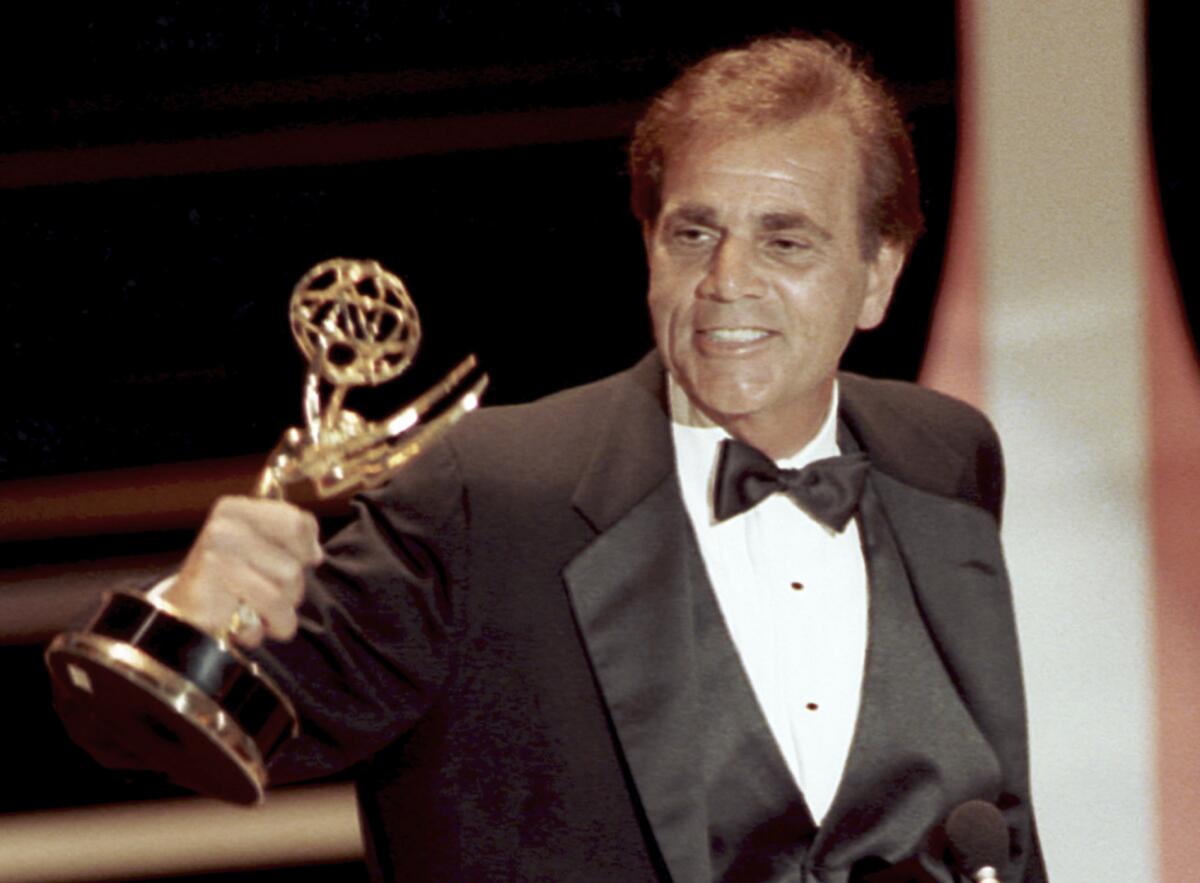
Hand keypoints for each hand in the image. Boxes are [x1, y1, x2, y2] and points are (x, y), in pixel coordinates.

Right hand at [162, 496, 322, 648]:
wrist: (179, 613)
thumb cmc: (228, 579)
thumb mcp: (256, 544)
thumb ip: (290, 537)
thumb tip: (316, 554)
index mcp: (233, 510)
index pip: (298, 523)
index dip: (306, 550)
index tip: (298, 560)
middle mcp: (221, 530)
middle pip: (294, 567)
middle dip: (291, 590)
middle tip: (264, 593)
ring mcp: (213, 563)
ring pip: (283, 595)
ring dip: (278, 615)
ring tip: (254, 611)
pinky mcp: (208, 600)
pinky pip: (260, 622)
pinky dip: (258, 631)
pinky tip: (240, 624)